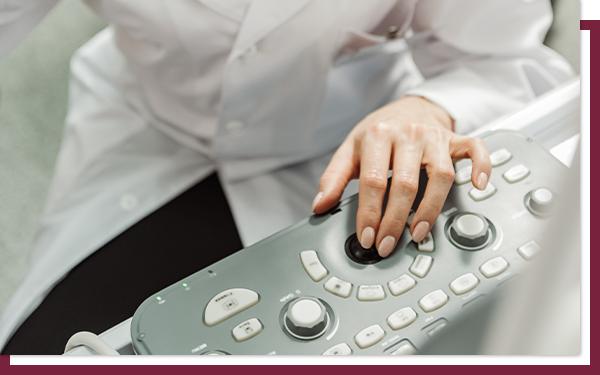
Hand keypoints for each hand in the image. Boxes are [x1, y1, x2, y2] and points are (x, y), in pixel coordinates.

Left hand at [312, 96, 490, 256]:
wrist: (407, 107)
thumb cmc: (378, 132)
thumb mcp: (350, 150)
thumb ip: (333, 178)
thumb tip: (320, 206)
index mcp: (378, 136)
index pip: (373, 181)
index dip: (370, 213)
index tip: (367, 236)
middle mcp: (408, 135)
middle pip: (405, 184)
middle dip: (395, 220)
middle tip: (387, 244)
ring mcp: (434, 137)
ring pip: (439, 175)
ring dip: (430, 208)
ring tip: (418, 233)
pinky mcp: (455, 139)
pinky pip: (475, 149)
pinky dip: (481, 166)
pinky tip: (479, 186)